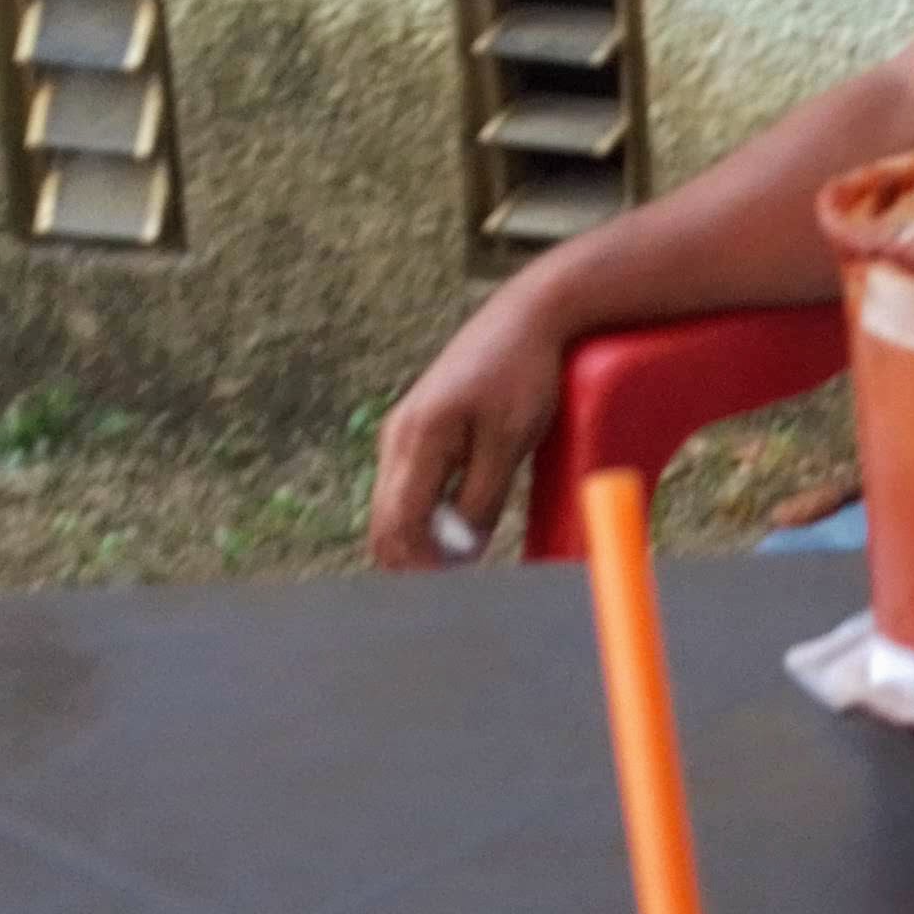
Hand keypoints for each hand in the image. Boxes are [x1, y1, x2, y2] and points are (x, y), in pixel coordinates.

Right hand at [366, 286, 569, 568]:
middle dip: (413, 562)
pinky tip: (455, 529)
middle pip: (386, 523)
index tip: (451, 596)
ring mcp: (402, 432)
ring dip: (418, 542)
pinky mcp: (416, 431)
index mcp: (418, 438)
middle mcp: (398, 436)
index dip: (419, 569)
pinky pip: (407, 489)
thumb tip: (462, 554)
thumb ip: (481, 498)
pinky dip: (423, 517)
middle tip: (455, 591)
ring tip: (459, 564)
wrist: (527, 317)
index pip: (399, 525)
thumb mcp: (510, 442)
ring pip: (394, 508)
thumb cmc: (524, 375)